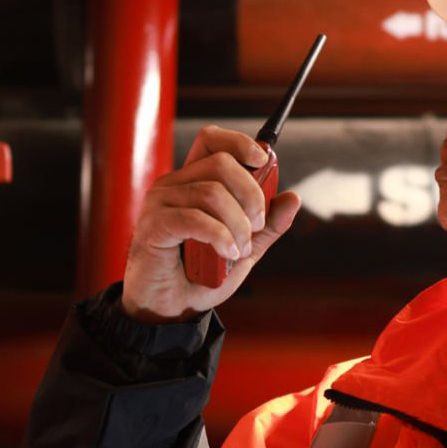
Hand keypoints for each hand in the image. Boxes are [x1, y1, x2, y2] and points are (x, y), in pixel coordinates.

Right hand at [120, 126, 303, 322]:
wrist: (170, 308)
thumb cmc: (200, 276)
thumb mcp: (244, 248)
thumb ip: (267, 226)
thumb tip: (293, 198)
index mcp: (193, 181)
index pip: (212, 139)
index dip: (240, 142)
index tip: (263, 161)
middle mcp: (174, 184)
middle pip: (220, 163)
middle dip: (251, 194)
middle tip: (256, 226)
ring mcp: (160, 203)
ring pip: (212, 193)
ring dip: (237, 225)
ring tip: (239, 250)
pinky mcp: (154, 225)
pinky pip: (195, 219)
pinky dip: (220, 236)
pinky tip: (226, 253)